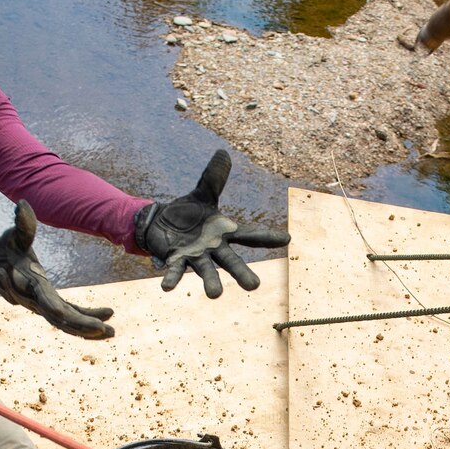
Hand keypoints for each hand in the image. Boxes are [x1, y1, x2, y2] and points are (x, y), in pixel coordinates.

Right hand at [0, 202, 115, 339]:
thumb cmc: (1, 249)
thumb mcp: (11, 236)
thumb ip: (22, 224)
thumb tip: (22, 205)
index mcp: (32, 288)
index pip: (57, 310)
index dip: (78, 318)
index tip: (98, 323)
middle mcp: (36, 301)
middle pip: (64, 321)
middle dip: (87, 328)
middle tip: (112, 332)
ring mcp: (40, 304)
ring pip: (65, 322)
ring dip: (86, 328)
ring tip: (111, 332)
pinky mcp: (44, 301)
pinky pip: (65, 314)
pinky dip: (81, 317)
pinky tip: (100, 319)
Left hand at [134, 150, 291, 297]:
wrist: (161, 224)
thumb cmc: (189, 213)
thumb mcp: (202, 193)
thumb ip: (213, 178)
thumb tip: (222, 153)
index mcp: (224, 233)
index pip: (249, 235)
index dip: (267, 237)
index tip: (287, 239)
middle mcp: (213, 248)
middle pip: (230, 261)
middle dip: (241, 273)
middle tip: (255, 286)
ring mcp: (194, 256)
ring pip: (205, 270)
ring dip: (210, 282)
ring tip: (215, 295)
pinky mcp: (175, 259)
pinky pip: (174, 270)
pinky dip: (171, 278)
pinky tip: (166, 287)